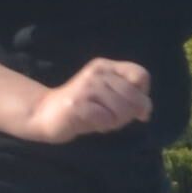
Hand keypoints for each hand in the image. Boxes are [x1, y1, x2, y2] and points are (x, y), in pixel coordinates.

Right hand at [21, 58, 155, 144]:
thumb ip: (128, 97)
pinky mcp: (78, 104)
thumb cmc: (82, 107)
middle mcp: (97, 73)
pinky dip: (103, 126)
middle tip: (112, 119)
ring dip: (115, 122)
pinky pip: (106, 119)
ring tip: (101, 120)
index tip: (133, 107)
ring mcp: (86, 87)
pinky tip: (92, 124)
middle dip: (129, 114)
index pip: (141, 75)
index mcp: (105, 66)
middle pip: (133, 95)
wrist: (45, 113)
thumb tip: (146, 110)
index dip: (143, 95)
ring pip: (121, 109)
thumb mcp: (107, 95)